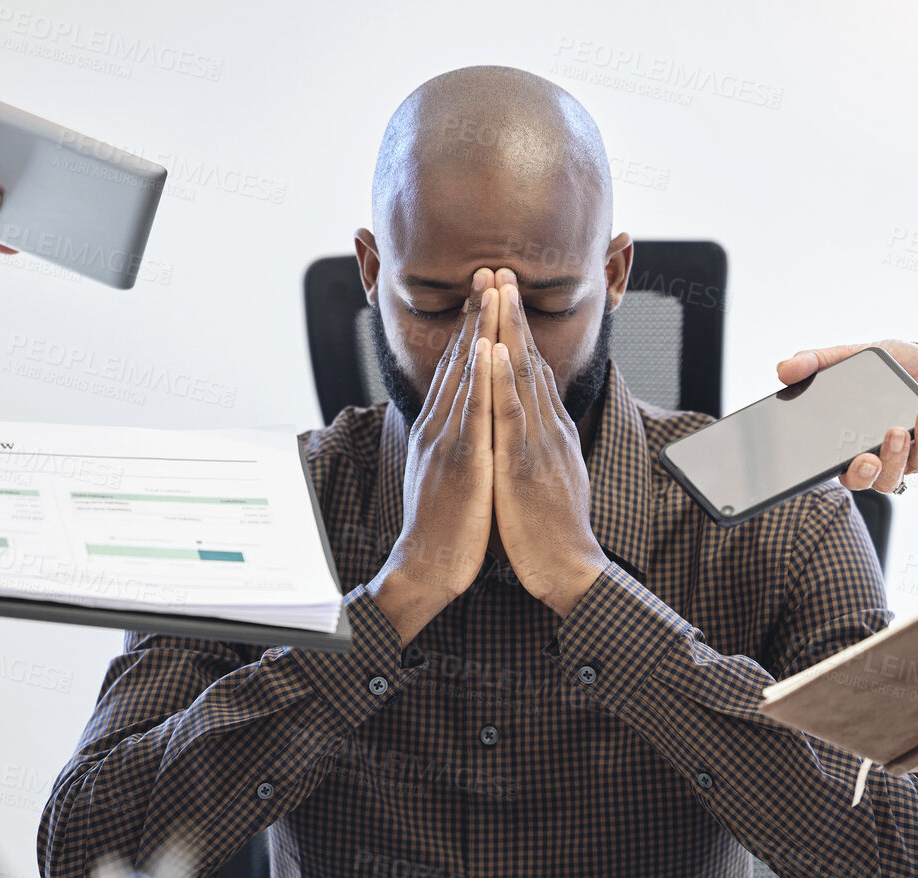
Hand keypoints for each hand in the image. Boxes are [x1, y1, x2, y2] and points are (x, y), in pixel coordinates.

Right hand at [369, 269, 499, 644]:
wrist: (428, 567)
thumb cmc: (445, 528)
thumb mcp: (449, 474)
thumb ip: (455, 443)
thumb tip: (465, 424)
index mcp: (439, 430)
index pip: (456, 370)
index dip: (470, 329)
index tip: (483, 294)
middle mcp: (439, 427)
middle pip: (458, 360)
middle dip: (474, 314)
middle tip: (488, 271)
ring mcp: (447, 441)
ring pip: (464, 375)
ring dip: (478, 329)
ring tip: (490, 290)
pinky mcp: (461, 461)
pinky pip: (471, 411)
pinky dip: (478, 376)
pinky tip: (486, 348)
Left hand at [489, 269, 608, 617]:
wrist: (568, 569)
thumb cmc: (550, 532)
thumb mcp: (545, 478)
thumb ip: (536, 448)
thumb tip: (526, 429)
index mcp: (549, 431)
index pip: (532, 370)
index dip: (517, 331)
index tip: (503, 297)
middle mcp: (548, 427)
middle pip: (530, 359)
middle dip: (513, 314)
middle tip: (499, 271)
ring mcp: (540, 441)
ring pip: (523, 374)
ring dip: (509, 329)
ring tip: (497, 289)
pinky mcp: (526, 462)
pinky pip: (513, 413)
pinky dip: (502, 378)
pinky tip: (492, 350)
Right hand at [775, 341, 917, 492]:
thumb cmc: (895, 368)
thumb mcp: (852, 356)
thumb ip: (818, 361)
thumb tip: (782, 369)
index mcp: (847, 441)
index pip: (828, 464)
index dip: (820, 471)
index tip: (819, 461)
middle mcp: (873, 456)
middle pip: (861, 481)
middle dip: (862, 475)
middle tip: (866, 460)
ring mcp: (902, 457)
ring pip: (893, 477)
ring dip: (895, 457)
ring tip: (896, 430)